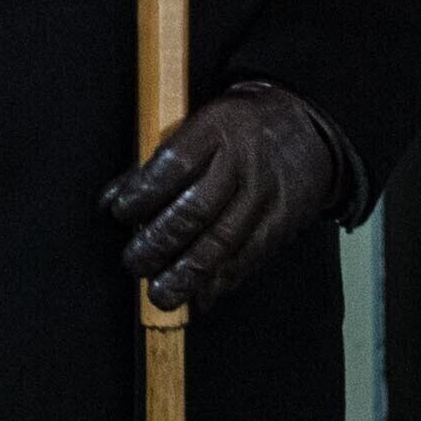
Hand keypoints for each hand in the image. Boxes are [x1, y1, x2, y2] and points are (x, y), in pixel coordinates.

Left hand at [97, 83, 341, 310]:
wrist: (308, 128)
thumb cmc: (240, 128)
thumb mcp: (200, 125)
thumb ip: (156, 162)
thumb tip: (111, 201)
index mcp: (218, 129)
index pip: (175, 164)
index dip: (144, 192)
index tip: (120, 212)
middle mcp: (244, 162)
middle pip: (198, 209)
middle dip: (160, 242)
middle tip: (135, 263)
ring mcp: (267, 195)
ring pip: (224, 242)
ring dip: (188, 274)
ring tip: (161, 294)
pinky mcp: (284, 222)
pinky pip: (249, 257)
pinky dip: (221, 281)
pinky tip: (200, 295)